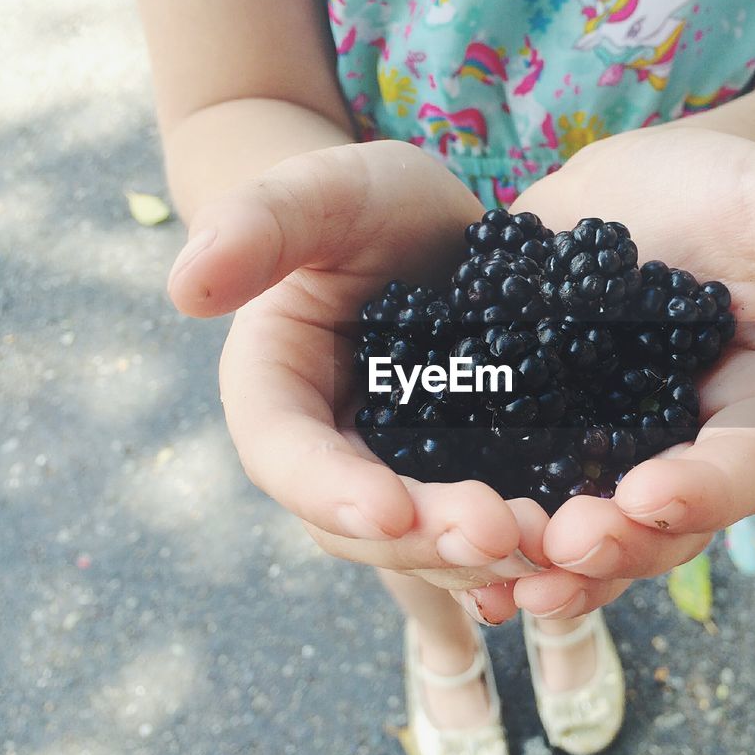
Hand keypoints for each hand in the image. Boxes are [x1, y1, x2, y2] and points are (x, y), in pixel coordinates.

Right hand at [168, 140, 546, 592]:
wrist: (430, 230)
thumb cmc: (363, 204)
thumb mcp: (323, 192)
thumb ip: (258, 222)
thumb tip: (185, 286)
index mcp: (274, 395)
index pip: (284, 454)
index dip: (330, 490)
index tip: (390, 507)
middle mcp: (330, 455)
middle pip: (361, 523)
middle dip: (428, 537)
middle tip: (501, 532)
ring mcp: (399, 478)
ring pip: (426, 545)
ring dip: (484, 557)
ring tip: (550, 544)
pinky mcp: (464, 482)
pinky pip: (481, 536)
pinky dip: (522, 556)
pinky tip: (570, 562)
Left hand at [501, 126, 754, 617]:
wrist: (627, 192)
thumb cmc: (714, 186)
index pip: (748, 466)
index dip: (707, 490)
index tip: (649, 494)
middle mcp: (688, 450)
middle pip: (667, 524)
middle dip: (619, 546)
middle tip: (563, 547)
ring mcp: (617, 456)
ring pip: (598, 534)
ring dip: (555, 567)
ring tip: (505, 582)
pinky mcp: (550, 445)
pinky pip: (533, 505)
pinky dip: (503, 539)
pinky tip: (453, 556)